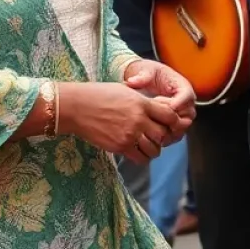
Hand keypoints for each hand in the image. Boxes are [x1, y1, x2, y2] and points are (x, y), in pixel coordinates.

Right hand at [58, 82, 184, 163]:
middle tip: (159, 135)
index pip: (170, 115)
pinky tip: (139, 151)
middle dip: (164, 136)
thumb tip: (155, 106)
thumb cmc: (99, 95)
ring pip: (154, 149)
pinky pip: (140, 158)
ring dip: (155, 148)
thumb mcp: (126, 91)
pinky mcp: (119, 147)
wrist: (77, 107)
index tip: (168, 122)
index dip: (172, 120)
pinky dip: (143, 157)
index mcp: (142, 103)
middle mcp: (139, 120)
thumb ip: (142, 101)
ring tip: (149, 145)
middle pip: (163, 134)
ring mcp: (129, 135)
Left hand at [124, 59, 196, 129]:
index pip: (187, 96)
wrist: (146, 79)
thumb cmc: (149, 73)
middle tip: (155, 118)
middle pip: (188, 115)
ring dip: (169, 130)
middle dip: (172, 119)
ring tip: (152, 126)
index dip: (177, 103)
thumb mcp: (146, 70)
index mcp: (182, 85)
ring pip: (183, 127)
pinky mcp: (174, 122)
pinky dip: (166, 136)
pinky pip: (175, 133)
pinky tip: (151, 132)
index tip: (160, 105)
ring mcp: (181, 112)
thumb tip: (133, 81)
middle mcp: (185, 100)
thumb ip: (142, 76)